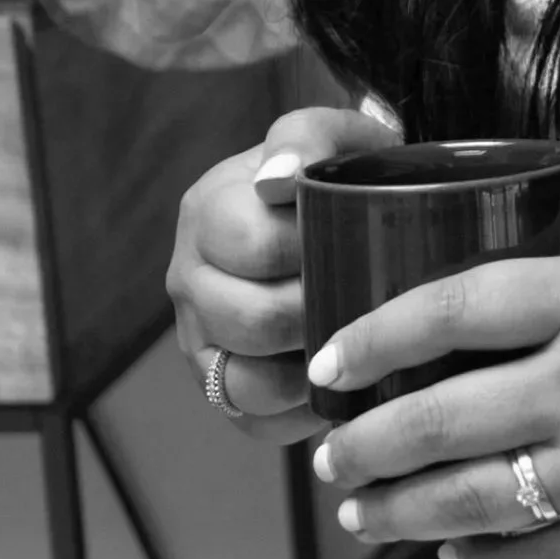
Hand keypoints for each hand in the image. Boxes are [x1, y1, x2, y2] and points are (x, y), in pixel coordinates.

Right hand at [167, 103, 390, 443]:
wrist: (336, 211)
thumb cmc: (337, 175)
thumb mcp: (332, 138)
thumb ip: (305, 138)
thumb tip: (279, 180)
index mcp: (207, 211)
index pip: (255, 247)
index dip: (318, 254)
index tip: (363, 246)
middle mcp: (187, 278)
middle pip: (253, 321)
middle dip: (321, 315)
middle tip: (372, 303)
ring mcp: (197, 338)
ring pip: (248, 384)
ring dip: (311, 372)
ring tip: (354, 346)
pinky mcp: (217, 387)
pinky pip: (254, 420)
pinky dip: (300, 412)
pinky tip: (340, 384)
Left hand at [308, 183, 559, 558]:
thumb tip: (544, 201)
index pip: (455, 310)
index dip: (375, 334)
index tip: (328, 355)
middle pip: (441, 419)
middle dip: (365, 441)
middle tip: (327, 449)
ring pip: (477, 500)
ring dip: (402, 510)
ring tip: (361, 510)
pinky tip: (457, 551)